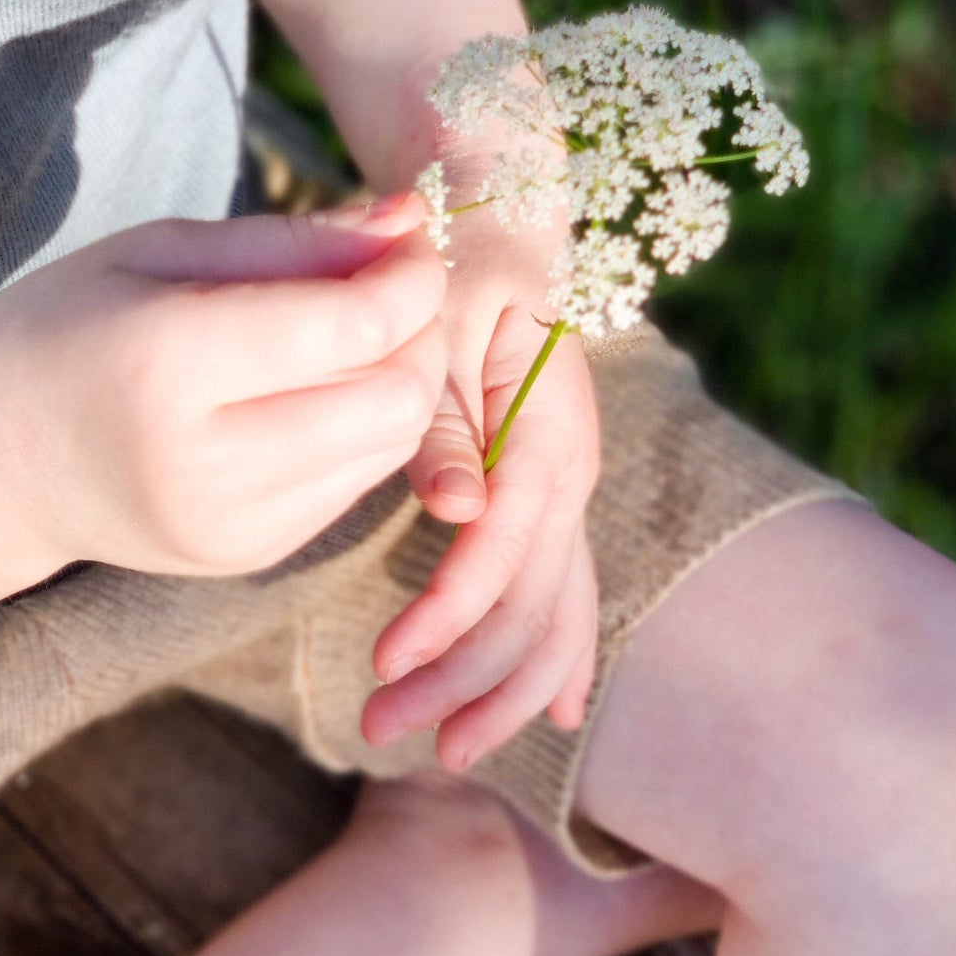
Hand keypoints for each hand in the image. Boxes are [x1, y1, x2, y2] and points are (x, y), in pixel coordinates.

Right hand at [0, 200, 449, 579]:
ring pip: (389, 448)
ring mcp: (229, 524)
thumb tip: (407, 218)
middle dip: (422, 329)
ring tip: (359, 330)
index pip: (354, 323)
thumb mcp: (158, 252)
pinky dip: (363, 428)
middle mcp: (205, 459)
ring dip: (405, 380)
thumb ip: (290, 240)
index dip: (411, 273)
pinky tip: (320, 390)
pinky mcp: (247, 556)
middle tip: (393, 281)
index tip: (410, 234)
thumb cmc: (65, 327)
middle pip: (392, 397)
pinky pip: (354, 484)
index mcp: (169, 361)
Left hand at [358, 206, 600, 770]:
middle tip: (384, 729)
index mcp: (548, 425)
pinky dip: (551, 651)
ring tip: (443, 750)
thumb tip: (459, 513)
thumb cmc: (450, 254)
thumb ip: (444, 415)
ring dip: (499, 685)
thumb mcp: (438, 319)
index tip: (384, 664)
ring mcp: (565, 483)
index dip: (446, 616)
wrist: (493, 204)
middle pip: (535, 602)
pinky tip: (547, 713)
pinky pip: (561, 585)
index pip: (503, 549)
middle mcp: (570, 466)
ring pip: (553, 608)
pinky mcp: (546, 487)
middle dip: (466, 680)